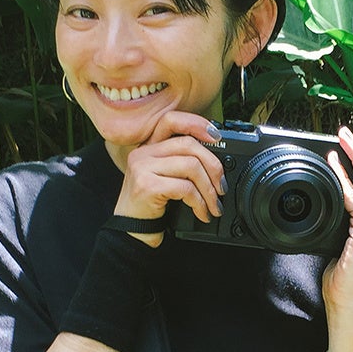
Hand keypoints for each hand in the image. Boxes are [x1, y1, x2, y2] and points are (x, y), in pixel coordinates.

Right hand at [112, 112, 225, 245]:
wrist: (131, 231)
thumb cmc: (151, 205)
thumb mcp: (165, 177)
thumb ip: (181, 162)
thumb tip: (215, 163)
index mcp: (148, 147)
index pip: (171, 120)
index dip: (196, 123)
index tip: (216, 136)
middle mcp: (142, 153)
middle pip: (188, 144)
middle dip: (213, 166)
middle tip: (222, 187)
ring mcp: (142, 167)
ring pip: (191, 166)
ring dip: (209, 189)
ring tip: (214, 205)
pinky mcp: (146, 185)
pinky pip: (185, 188)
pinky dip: (200, 202)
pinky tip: (202, 213)